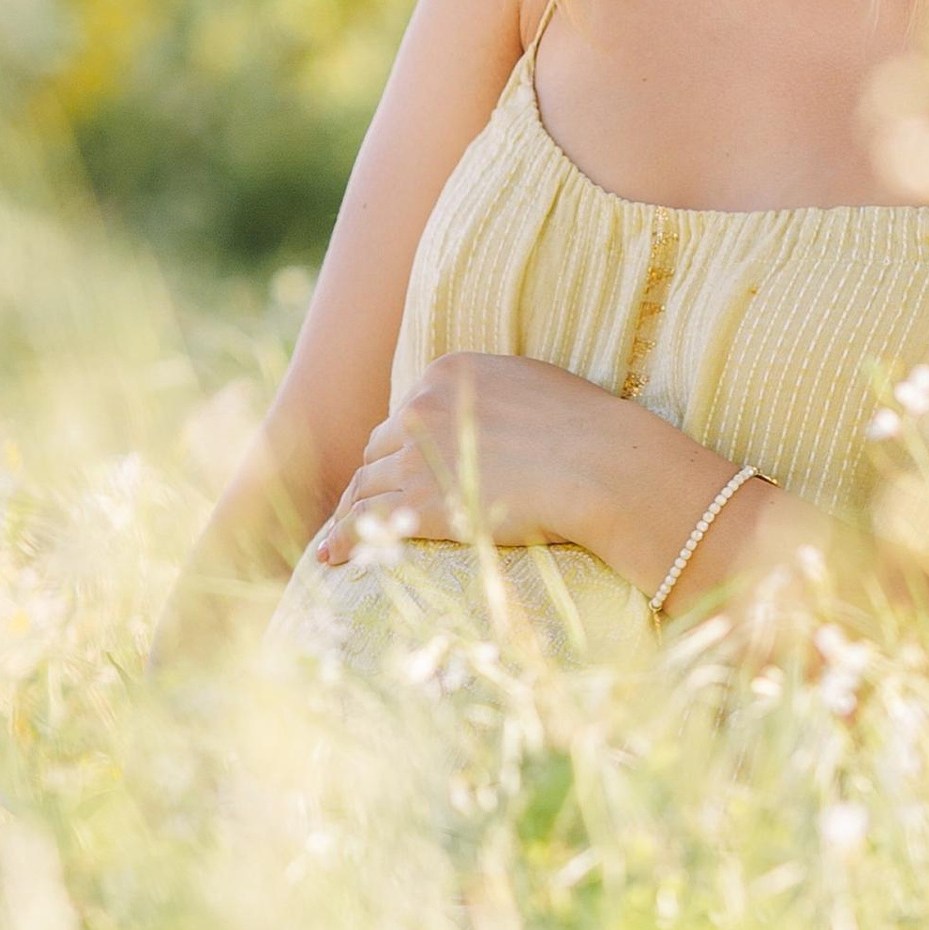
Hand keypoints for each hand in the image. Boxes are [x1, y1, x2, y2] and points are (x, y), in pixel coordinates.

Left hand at [315, 352, 645, 566]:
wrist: (599, 465)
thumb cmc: (586, 429)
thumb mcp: (531, 385)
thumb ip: (494, 393)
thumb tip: (491, 408)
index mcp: (447, 372)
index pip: (409, 410)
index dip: (407, 441)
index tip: (406, 465)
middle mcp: (420, 409)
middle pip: (381, 445)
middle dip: (379, 472)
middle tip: (372, 501)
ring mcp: (415, 457)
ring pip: (365, 483)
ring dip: (354, 508)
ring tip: (343, 533)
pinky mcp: (417, 503)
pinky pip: (362, 520)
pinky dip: (341, 538)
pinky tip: (329, 556)